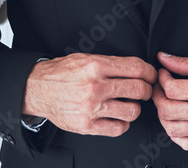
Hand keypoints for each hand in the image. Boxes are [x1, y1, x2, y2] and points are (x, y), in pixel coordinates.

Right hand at [22, 53, 155, 136]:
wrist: (36, 89)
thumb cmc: (60, 73)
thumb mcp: (84, 58)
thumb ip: (110, 63)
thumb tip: (137, 69)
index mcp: (95, 66)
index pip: (136, 68)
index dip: (149, 72)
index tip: (151, 75)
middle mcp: (95, 87)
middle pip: (138, 90)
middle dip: (146, 90)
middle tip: (143, 90)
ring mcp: (92, 108)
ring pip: (132, 111)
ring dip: (134, 107)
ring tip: (128, 104)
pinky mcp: (87, 125)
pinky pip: (118, 128)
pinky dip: (122, 123)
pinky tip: (117, 116)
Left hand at [152, 52, 187, 149]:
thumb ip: (185, 63)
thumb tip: (164, 58)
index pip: (171, 89)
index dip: (161, 80)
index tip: (163, 74)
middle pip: (167, 110)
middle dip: (157, 96)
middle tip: (159, 88)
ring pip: (173, 129)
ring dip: (163, 116)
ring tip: (165, 104)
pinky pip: (187, 144)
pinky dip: (175, 136)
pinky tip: (175, 124)